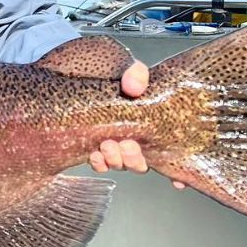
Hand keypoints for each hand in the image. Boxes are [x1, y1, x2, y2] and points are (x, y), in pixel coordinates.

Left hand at [87, 60, 186, 189]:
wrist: (69, 67)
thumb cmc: (102, 67)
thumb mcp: (123, 65)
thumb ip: (135, 73)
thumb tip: (134, 88)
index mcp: (148, 119)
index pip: (167, 148)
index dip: (175, 171)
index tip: (177, 181)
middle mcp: (133, 133)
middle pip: (142, 161)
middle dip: (135, 159)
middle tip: (126, 145)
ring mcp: (112, 139)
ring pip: (121, 164)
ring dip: (116, 160)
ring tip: (106, 146)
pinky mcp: (90, 142)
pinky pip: (99, 162)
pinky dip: (99, 163)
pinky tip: (95, 156)